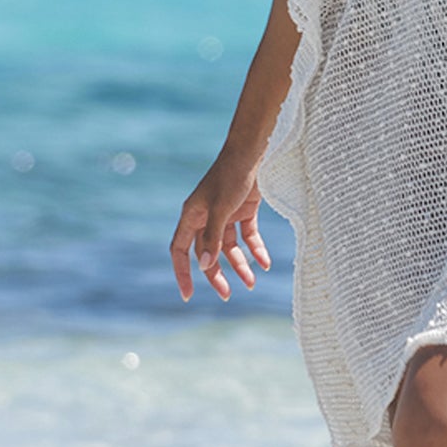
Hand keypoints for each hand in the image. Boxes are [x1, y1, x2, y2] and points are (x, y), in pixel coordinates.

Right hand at [170, 154, 271, 301]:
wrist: (254, 151)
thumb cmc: (232, 176)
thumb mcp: (221, 208)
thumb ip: (213, 238)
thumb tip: (204, 265)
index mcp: (192, 216)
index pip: (180, 250)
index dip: (182, 273)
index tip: (188, 295)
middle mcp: (206, 217)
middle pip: (207, 253)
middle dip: (216, 274)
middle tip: (227, 295)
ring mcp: (225, 214)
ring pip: (229, 247)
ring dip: (240, 265)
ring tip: (252, 284)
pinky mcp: (244, 209)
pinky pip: (248, 236)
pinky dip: (256, 249)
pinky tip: (266, 262)